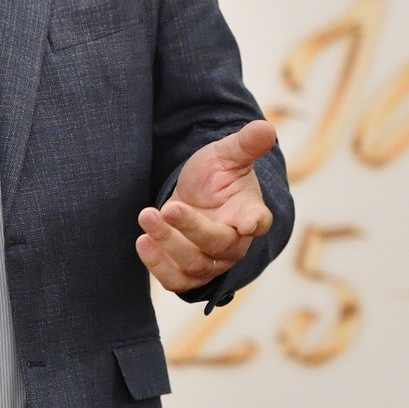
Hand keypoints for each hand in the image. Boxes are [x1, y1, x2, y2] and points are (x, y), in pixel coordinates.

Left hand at [135, 119, 277, 292]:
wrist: (195, 196)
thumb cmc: (217, 176)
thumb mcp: (227, 155)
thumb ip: (245, 144)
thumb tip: (266, 127)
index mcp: (251, 213)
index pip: (259, 221)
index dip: (255, 222)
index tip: (248, 222)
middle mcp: (235, 243)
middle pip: (218, 244)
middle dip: (191, 227)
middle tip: (167, 208)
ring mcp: (212, 261)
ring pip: (194, 264)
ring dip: (168, 244)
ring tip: (146, 217)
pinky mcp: (189, 273)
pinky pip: (176, 280)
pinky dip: (158, 266)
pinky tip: (142, 242)